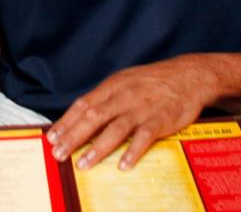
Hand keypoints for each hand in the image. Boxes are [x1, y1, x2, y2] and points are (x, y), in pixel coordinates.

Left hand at [46, 55, 215, 170]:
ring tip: (83, 163)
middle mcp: (123, 95)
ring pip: (115, 128)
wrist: (188, 76)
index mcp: (112, 86)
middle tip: (59, 154)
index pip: (83, 104)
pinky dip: (133, 150)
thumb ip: (106, 99)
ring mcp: (142, 107)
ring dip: (97, 147)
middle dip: (74, 137)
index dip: (66, 122)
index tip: (52, 137)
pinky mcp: (161, 118)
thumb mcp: (125, 82)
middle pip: (93, 117)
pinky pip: (144, 136)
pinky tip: (123, 164)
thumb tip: (82, 117)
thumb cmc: (152, 82)